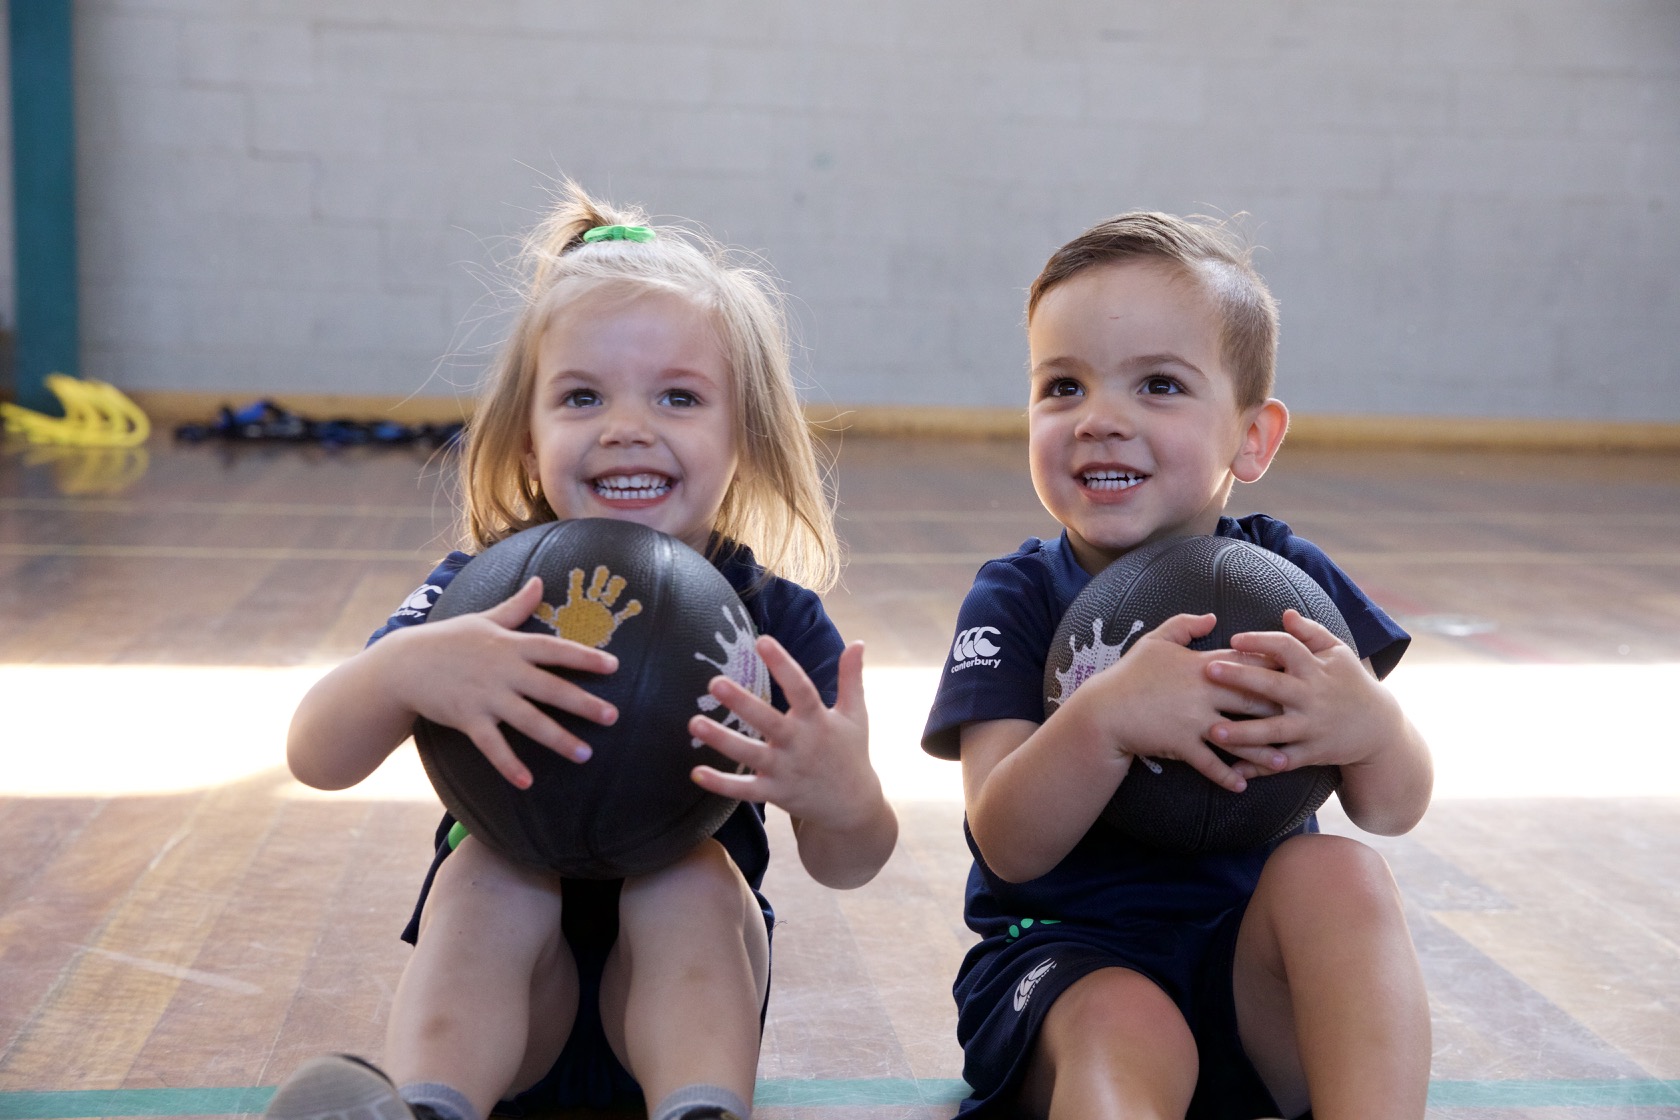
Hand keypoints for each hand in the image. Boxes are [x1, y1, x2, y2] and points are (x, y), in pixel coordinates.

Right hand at [382, 576, 618, 788]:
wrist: (403, 664)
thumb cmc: (448, 639)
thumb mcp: (484, 618)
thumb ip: (517, 606)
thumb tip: (541, 581)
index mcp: (510, 645)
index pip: (555, 649)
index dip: (585, 657)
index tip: (614, 666)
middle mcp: (503, 671)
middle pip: (551, 688)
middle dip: (583, 703)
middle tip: (613, 716)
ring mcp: (486, 696)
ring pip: (529, 721)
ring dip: (558, 739)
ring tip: (585, 755)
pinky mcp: (467, 718)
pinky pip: (492, 746)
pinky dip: (509, 764)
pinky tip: (527, 782)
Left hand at [687, 638, 882, 832]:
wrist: (853, 806)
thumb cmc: (851, 753)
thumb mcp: (856, 714)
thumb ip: (852, 678)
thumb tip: (858, 642)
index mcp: (819, 720)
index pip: (800, 687)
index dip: (782, 664)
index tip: (762, 641)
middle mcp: (800, 744)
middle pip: (768, 721)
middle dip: (742, 702)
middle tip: (714, 682)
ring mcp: (786, 771)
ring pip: (750, 755)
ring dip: (722, 740)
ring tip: (694, 723)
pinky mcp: (775, 793)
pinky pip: (745, 790)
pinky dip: (721, 784)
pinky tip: (696, 772)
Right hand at [1072, 613, 1284, 792]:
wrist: (1103, 709)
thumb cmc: (1130, 673)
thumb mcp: (1155, 640)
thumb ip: (1185, 624)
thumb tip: (1213, 616)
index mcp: (1201, 665)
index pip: (1245, 663)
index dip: (1273, 667)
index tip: (1298, 672)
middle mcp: (1203, 692)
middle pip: (1251, 700)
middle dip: (1281, 710)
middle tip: (1308, 719)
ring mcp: (1194, 720)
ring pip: (1238, 736)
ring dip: (1262, 751)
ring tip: (1284, 762)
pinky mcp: (1182, 744)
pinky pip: (1209, 763)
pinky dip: (1226, 776)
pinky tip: (1241, 785)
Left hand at [1205, 609, 1389, 771]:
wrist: (1378, 728)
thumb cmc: (1350, 682)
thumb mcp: (1338, 653)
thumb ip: (1310, 633)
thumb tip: (1285, 613)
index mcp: (1315, 669)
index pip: (1287, 648)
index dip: (1261, 641)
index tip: (1234, 639)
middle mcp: (1311, 698)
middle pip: (1273, 686)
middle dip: (1241, 678)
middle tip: (1209, 670)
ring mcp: (1311, 727)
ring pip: (1274, 731)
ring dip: (1243, 733)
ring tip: (1213, 731)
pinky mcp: (1311, 753)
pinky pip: (1281, 762)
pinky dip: (1259, 768)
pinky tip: (1232, 771)